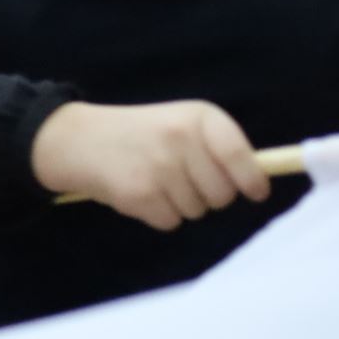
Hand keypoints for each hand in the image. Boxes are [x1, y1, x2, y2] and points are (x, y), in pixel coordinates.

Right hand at [31, 99, 268, 230]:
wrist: (78, 140)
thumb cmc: (142, 134)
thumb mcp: (181, 124)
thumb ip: (219, 148)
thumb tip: (260, 184)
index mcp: (198, 117)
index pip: (239, 155)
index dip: (251, 180)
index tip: (255, 193)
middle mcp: (180, 138)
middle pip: (223, 194)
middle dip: (209, 196)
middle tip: (183, 180)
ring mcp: (160, 166)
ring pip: (197, 211)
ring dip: (181, 205)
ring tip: (155, 181)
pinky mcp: (139, 193)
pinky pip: (171, 221)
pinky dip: (158, 215)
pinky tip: (141, 193)